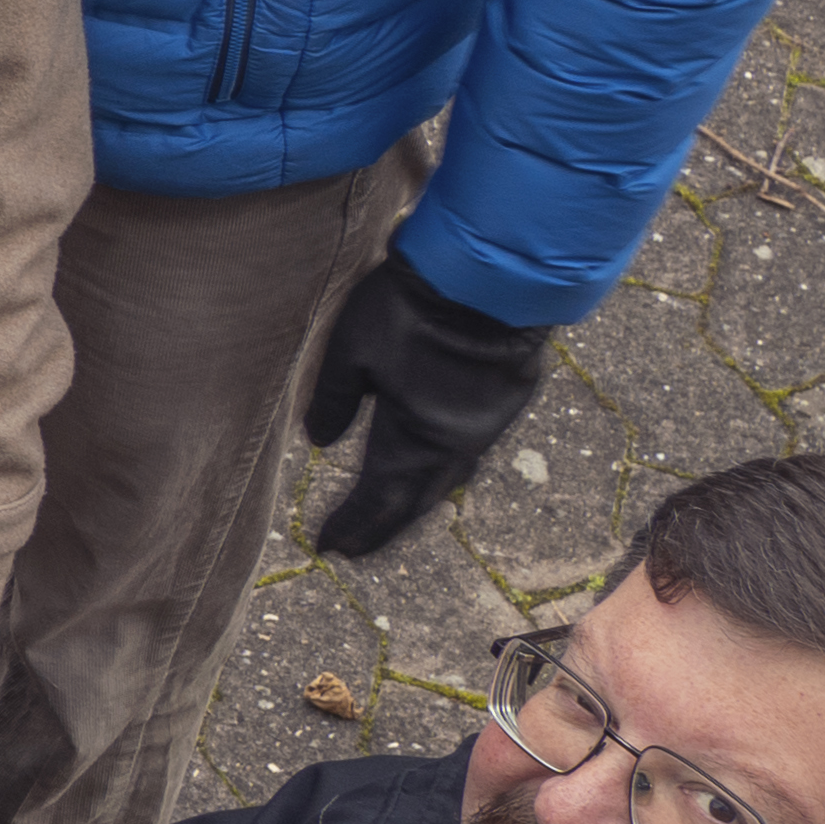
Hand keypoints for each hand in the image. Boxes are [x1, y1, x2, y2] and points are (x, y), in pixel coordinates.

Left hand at [297, 252, 552, 559]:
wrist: (490, 275)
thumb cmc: (412, 310)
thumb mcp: (351, 350)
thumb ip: (333, 399)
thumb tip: (319, 442)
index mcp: (417, 440)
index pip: (379, 498)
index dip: (354, 525)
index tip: (328, 548)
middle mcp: (457, 443)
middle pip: (416, 500)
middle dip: (383, 526)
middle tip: (354, 547)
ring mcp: (487, 423)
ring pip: (446, 477)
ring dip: (414, 499)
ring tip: (388, 513)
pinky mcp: (505, 398)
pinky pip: (468, 450)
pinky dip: (441, 468)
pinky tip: (431, 463)